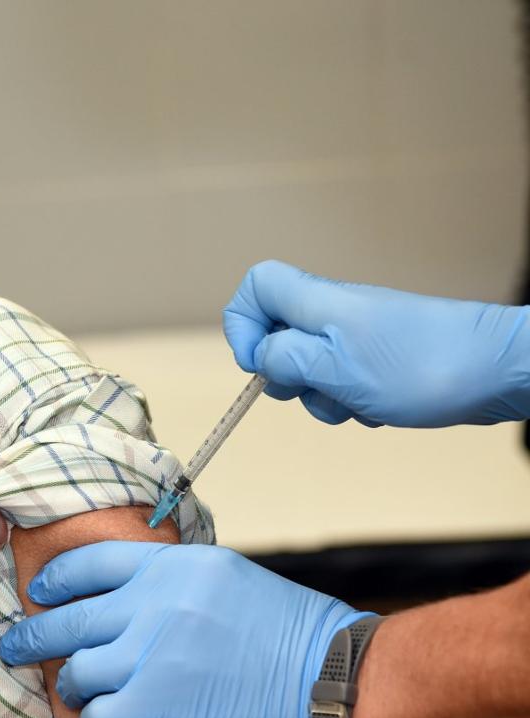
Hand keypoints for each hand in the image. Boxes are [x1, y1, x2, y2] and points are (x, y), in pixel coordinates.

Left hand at [0, 542, 364, 717]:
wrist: (333, 675)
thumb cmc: (292, 630)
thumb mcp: (227, 577)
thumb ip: (174, 580)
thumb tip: (134, 593)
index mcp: (172, 566)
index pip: (90, 563)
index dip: (57, 580)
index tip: (40, 593)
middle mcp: (153, 603)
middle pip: (69, 618)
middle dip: (32, 636)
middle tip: (14, 646)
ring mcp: (151, 654)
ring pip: (77, 669)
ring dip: (69, 684)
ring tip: (71, 690)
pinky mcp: (157, 703)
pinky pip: (99, 713)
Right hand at [223, 260, 529, 426]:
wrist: (496, 370)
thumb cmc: (420, 367)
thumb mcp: (335, 369)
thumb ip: (286, 359)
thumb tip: (260, 356)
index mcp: (318, 304)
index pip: (257, 286)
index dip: (242, 325)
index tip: (257, 362)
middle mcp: (334, 314)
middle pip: (278, 336)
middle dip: (286, 375)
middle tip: (313, 388)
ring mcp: (358, 337)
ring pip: (310, 367)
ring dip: (322, 397)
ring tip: (356, 403)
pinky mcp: (379, 360)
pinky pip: (342, 382)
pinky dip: (351, 401)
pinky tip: (378, 409)